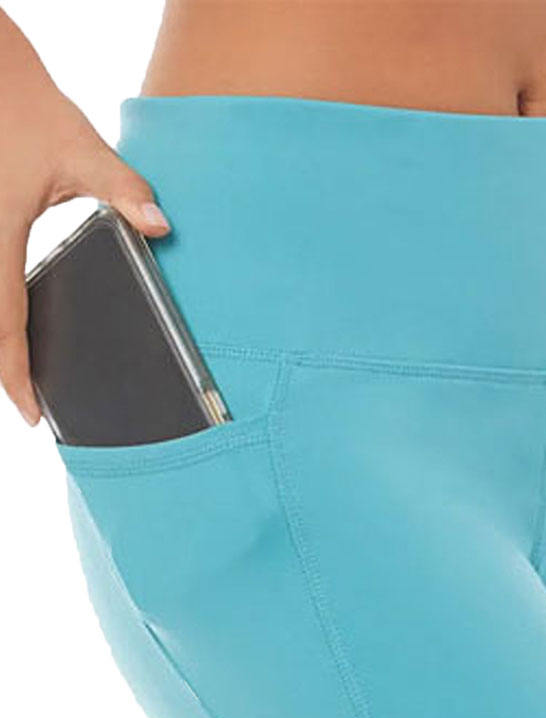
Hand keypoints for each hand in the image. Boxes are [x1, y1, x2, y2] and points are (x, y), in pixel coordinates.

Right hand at [0, 92, 170, 425]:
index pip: (4, 323)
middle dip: (4, 367)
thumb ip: (125, 190)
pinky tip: (14, 323)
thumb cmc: (26, 107)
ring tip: (22, 372)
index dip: (16, 374)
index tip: (32, 413)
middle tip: (31, 400)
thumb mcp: (81, 150)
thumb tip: (162, 227)